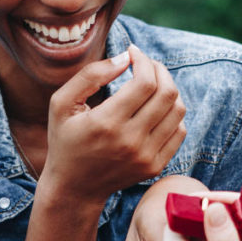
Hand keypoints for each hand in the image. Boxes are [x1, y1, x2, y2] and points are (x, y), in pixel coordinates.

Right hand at [40, 45, 186, 203]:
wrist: (75, 188)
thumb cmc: (65, 140)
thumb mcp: (62, 103)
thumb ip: (91, 75)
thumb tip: (125, 58)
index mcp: (106, 123)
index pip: (145, 82)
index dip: (143, 61)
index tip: (133, 53)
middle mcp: (131, 141)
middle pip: (167, 93)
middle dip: (159, 69)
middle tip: (145, 64)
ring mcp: (147, 156)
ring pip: (178, 110)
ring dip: (168, 89)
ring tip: (151, 84)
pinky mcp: (156, 166)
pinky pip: (179, 130)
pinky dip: (171, 113)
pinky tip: (154, 108)